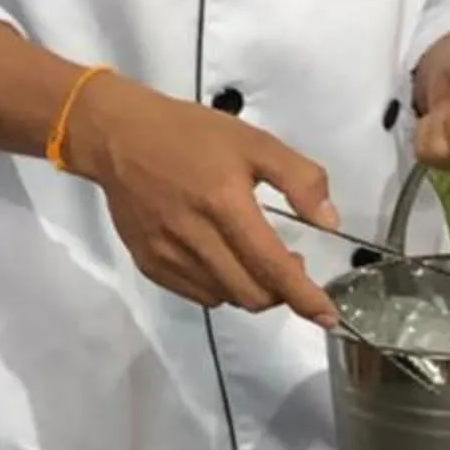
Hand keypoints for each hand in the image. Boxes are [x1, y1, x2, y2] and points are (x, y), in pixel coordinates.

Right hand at [67, 76, 339, 324]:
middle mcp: (193, 237)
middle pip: (251, 294)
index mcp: (223, 203)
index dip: (304, 296)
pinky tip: (224, 259)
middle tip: (290, 264)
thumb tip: (330, 222)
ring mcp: (167, 255)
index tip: (329, 315)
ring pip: (225, 297)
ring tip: (256, 257)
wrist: (119, 137)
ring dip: (252, 289)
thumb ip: (299, 179)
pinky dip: (221, 286)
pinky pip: (197, 294)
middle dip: (281, 292)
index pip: (271, 266)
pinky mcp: (149, 264)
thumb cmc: (191, 134)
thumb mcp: (255, 142)